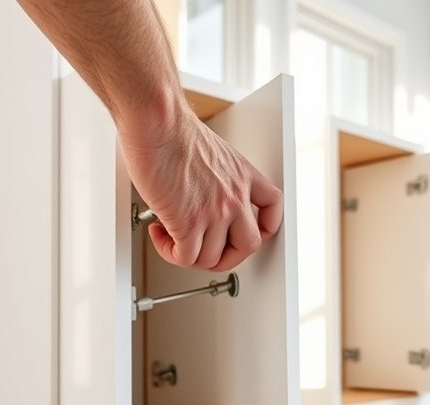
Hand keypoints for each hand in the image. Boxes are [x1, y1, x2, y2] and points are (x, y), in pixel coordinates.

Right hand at [119, 110, 282, 270]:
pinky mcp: (189, 222)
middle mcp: (234, 196)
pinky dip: (170, 252)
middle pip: (248, 246)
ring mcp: (215, 211)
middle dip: (226, 256)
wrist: (157, 122)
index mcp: (242, 175)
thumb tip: (199, 197)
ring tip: (172, 237)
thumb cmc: (172, 129)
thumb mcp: (211, 151)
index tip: (253, 232)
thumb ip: (215, 177)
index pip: (272, 206)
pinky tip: (160, 235)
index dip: (265, 227)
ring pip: (211, 258)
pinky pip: (186, 257)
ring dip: (189, 255)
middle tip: (205, 249)